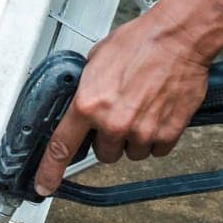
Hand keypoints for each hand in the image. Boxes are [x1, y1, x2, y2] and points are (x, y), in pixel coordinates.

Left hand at [33, 11, 210, 196]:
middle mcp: (113, 123)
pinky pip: (157, 150)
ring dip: (134, 138)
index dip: (50, 171)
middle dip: (110, 139)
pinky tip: (158, 113)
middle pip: (104, 154)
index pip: (62, 147)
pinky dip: (157, 137)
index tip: (45, 185)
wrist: (178, 38)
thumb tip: (82, 104)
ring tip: (143, 108)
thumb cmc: (141, 42)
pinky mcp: (167, 133)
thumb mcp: (97, 61)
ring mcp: (141, 131)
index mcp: (89, 104)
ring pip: (132, 153)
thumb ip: (87, 90)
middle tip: (121, 114)